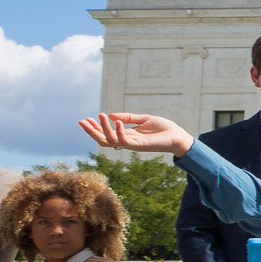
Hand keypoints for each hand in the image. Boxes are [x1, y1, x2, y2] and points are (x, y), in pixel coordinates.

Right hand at [80, 112, 194, 156]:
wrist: (178, 136)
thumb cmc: (163, 129)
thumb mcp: (143, 119)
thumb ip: (127, 118)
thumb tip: (111, 116)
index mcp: (127, 135)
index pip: (106, 134)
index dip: (95, 127)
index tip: (86, 119)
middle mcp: (127, 141)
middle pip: (104, 140)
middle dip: (92, 131)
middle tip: (82, 121)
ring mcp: (132, 145)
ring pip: (111, 141)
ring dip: (103, 129)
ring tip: (99, 116)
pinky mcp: (140, 146)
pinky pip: (125, 141)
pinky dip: (119, 131)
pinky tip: (116, 122)